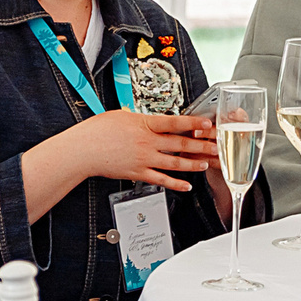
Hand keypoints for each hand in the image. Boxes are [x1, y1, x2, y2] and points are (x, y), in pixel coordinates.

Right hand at [61, 111, 218, 191]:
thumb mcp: (121, 115)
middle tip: (217, 147)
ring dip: (193, 164)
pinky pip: (161, 179)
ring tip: (206, 164)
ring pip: (175, 163)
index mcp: (144, 124)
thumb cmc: (98, 130)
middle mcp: (147, 142)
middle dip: (202, 145)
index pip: (175, 122)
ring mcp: (144, 159)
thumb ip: (140, 118)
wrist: (83, 150)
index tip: (207, 123)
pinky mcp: (138, 173)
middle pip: (181, 144)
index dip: (194, 122)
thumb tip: (149, 119)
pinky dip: (175, 184)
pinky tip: (186, 186)